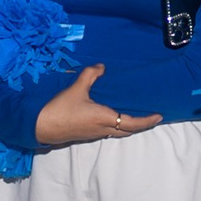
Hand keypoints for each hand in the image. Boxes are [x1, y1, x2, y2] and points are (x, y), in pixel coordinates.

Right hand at [33, 65, 161, 146]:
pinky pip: (108, 131)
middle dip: (141, 124)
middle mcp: (103, 129)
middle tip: (150, 116)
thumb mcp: (76, 88)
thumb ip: (90, 75)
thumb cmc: (60, 109)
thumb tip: (102, 66)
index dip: (147, 121)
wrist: (41, 127)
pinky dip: (117, 126)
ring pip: (118, 132)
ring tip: (136, 115)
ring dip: (129, 126)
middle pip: (128, 130)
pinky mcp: (87, 135)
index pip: (133, 123)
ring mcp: (95, 134)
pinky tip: (114, 116)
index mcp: (105, 119)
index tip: (159, 116)